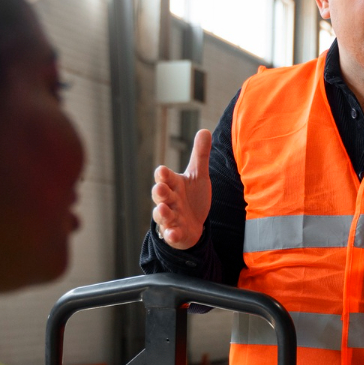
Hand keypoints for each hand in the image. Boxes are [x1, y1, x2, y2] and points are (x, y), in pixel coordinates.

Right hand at [152, 129, 211, 250]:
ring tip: (163, 210)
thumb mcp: (198, 176)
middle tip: (159, 189)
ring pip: (162, 215)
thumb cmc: (192, 197)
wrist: (193, 224)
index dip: (163, 175)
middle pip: (160, 195)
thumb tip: (204, 130)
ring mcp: (171, 217)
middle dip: (159, 192)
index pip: (165, 177)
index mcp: (173, 184)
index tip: (162, 171)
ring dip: (162, 213)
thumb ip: (200, 155)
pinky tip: (174, 234)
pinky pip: (171, 234)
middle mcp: (169, 200)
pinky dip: (171, 234)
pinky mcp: (175, 233)